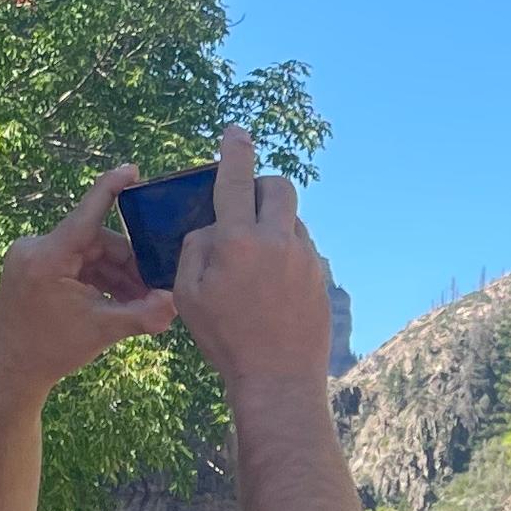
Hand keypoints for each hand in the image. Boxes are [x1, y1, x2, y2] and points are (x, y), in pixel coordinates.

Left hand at [0, 167, 176, 401]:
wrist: (10, 373)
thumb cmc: (49, 352)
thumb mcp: (102, 331)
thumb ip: (141, 314)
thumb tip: (175, 303)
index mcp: (49, 256)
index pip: (88, 212)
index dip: (112, 188)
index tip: (132, 169)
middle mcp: (35, 249)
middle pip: (96, 242)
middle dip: (127, 265)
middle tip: (154, 289)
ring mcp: (30, 258)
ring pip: (87, 256)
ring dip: (114, 276)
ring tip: (139, 302)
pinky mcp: (31, 269)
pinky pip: (73, 265)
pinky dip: (96, 280)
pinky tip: (116, 300)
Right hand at [172, 129, 335, 385]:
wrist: (278, 379)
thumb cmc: (226, 339)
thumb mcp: (189, 295)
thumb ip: (196, 249)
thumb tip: (212, 228)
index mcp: (238, 241)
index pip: (236, 178)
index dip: (234, 150)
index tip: (235, 131)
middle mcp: (277, 241)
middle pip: (278, 186)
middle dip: (262, 185)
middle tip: (246, 204)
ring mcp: (305, 257)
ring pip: (292, 219)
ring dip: (273, 224)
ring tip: (255, 261)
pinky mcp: (321, 276)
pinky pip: (303, 248)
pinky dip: (286, 253)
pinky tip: (274, 286)